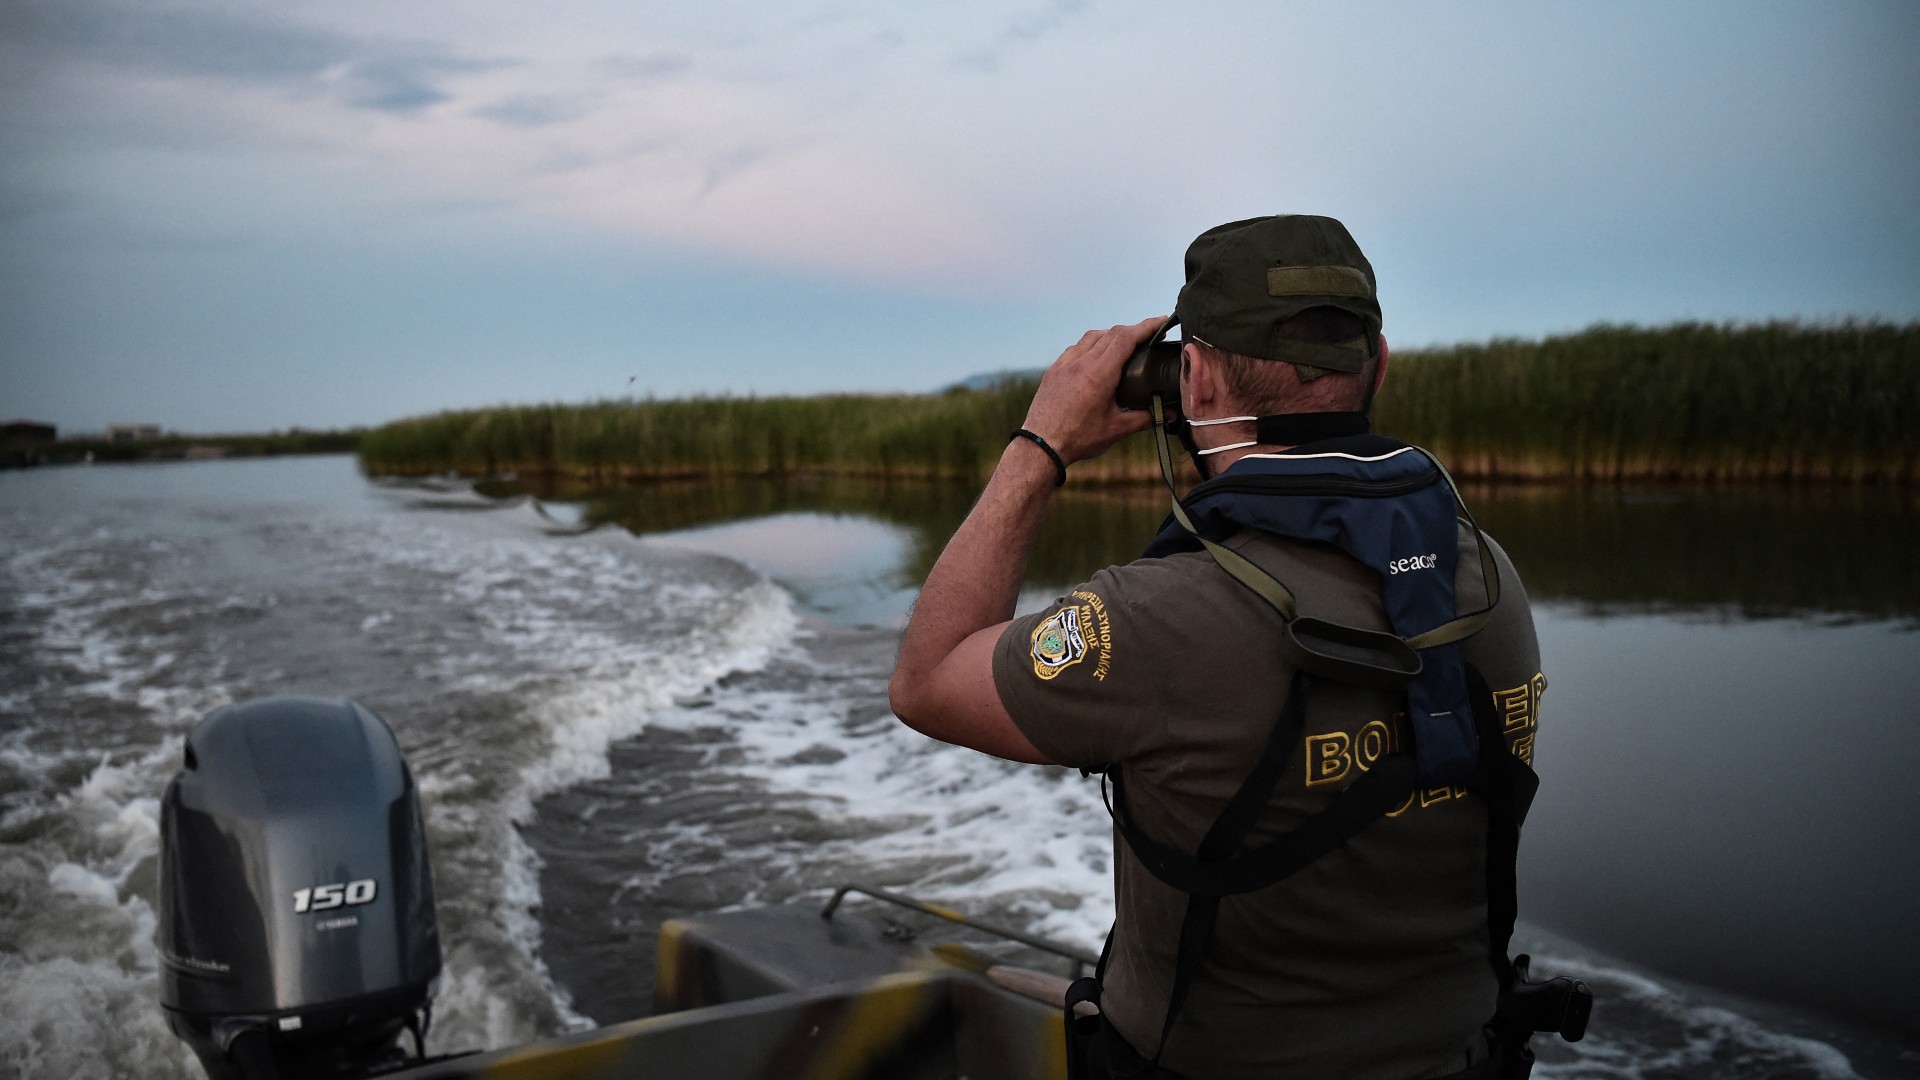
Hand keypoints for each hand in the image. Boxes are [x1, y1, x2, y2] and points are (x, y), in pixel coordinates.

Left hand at [1021, 316, 1162, 463]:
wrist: (1040, 445)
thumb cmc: (1078, 439)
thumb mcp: (1116, 430)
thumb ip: (1145, 418)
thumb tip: (1168, 413)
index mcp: (1100, 374)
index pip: (1126, 338)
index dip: (1146, 326)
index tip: (1161, 321)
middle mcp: (1081, 362)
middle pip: (1112, 333)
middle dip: (1133, 330)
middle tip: (1149, 335)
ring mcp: (1065, 364)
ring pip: (1092, 337)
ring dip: (1111, 335)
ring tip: (1124, 344)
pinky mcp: (1054, 370)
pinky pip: (1075, 348)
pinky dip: (1091, 345)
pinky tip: (1096, 356)